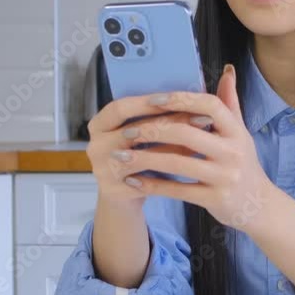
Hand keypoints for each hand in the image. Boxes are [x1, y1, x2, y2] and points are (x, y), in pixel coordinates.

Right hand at [85, 95, 205, 209]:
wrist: (125, 196)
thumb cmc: (138, 155)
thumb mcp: (140, 133)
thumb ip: (156, 116)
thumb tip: (193, 98)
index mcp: (98, 125)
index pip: (119, 108)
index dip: (144, 103)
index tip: (173, 97)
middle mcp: (95, 147)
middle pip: (132, 131)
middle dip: (169, 124)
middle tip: (200, 118)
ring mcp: (102, 171)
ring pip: (142, 156)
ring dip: (174, 147)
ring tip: (200, 141)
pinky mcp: (115, 191)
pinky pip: (147, 180)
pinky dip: (170, 171)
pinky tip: (191, 164)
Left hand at [111, 64, 274, 230]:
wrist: (258, 206)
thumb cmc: (244, 165)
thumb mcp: (240, 133)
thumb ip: (230, 103)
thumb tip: (227, 70)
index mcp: (237, 131)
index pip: (210, 106)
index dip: (181, 99)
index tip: (153, 99)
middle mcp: (233, 152)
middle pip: (187, 133)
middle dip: (153, 130)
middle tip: (128, 131)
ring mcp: (225, 177)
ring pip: (177, 163)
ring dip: (144, 158)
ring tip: (121, 155)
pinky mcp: (215, 199)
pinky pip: (177, 190)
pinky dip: (152, 185)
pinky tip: (133, 181)